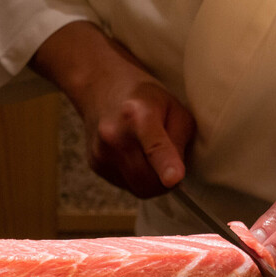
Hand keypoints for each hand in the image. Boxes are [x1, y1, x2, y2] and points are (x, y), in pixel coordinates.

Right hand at [31, 21, 194, 197]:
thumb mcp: (175, 108)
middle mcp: (114, 135)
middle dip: (166, 181)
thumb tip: (176, 175)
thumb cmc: (146, 98)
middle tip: (172, 163)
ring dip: (152, 181)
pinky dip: (137, 178)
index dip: (165, 164)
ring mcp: (101, 152)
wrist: (100, 87)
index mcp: (139, 114)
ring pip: (139, 189)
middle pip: (149, 180)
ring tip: (151, 156)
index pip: (154, 145)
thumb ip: (180, 140)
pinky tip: (134, 156)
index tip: (174, 178)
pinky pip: (127, 186)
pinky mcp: (95, 165)